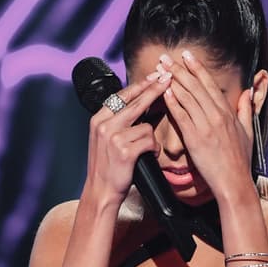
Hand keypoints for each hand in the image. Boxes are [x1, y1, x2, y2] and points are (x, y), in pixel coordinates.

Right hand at [83, 72, 167, 205]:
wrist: (101, 190)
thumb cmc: (108, 166)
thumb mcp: (105, 139)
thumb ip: (117, 121)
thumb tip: (140, 104)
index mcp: (98, 119)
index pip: (122, 95)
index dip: (141, 85)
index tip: (155, 76)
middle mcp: (104, 124)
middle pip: (136, 102)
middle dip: (155, 90)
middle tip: (169, 78)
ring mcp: (113, 137)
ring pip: (146, 126)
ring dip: (151, 139)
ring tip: (145, 150)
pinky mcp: (125, 150)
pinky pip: (150, 142)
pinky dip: (153, 149)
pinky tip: (148, 155)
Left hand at [160, 50, 255, 199]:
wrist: (234, 182)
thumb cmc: (240, 161)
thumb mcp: (248, 132)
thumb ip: (246, 110)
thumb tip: (248, 93)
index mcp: (228, 113)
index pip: (210, 85)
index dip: (198, 68)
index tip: (188, 56)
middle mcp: (217, 116)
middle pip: (195, 86)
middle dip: (179, 69)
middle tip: (166, 57)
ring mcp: (206, 126)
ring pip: (187, 97)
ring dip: (172, 81)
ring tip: (160, 69)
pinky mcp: (195, 139)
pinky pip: (181, 116)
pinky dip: (172, 102)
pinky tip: (164, 92)